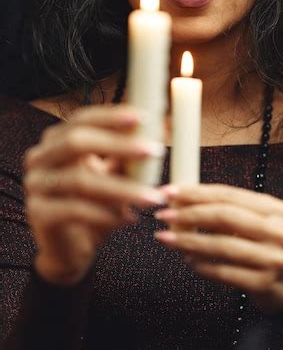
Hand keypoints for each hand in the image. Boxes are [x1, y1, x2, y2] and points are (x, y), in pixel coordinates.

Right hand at [23, 104, 165, 284]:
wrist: (71, 250)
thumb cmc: (95, 204)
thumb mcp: (114, 175)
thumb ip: (129, 153)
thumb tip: (163, 126)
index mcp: (57, 140)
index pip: (81, 119)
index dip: (110, 116)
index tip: (142, 117)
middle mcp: (40, 158)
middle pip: (76, 142)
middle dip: (118, 145)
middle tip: (153, 151)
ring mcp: (35, 185)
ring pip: (80, 180)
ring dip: (122, 188)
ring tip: (152, 197)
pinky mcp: (38, 214)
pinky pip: (75, 210)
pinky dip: (106, 214)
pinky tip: (129, 219)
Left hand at [153, 184, 282, 314]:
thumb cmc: (265, 246)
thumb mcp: (257, 221)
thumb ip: (227, 209)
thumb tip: (182, 200)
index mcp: (274, 208)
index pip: (228, 194)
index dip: (196, 192)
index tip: (170, 192)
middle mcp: (277, 230)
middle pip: (225, 216)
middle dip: (189, 214)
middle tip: (164, 215)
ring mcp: (273, 258)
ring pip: (221, 245)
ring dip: (189, 241)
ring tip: (166, 238)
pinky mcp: (264, 284)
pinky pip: (224, 272)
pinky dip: (202, 265)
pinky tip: (187, 259)